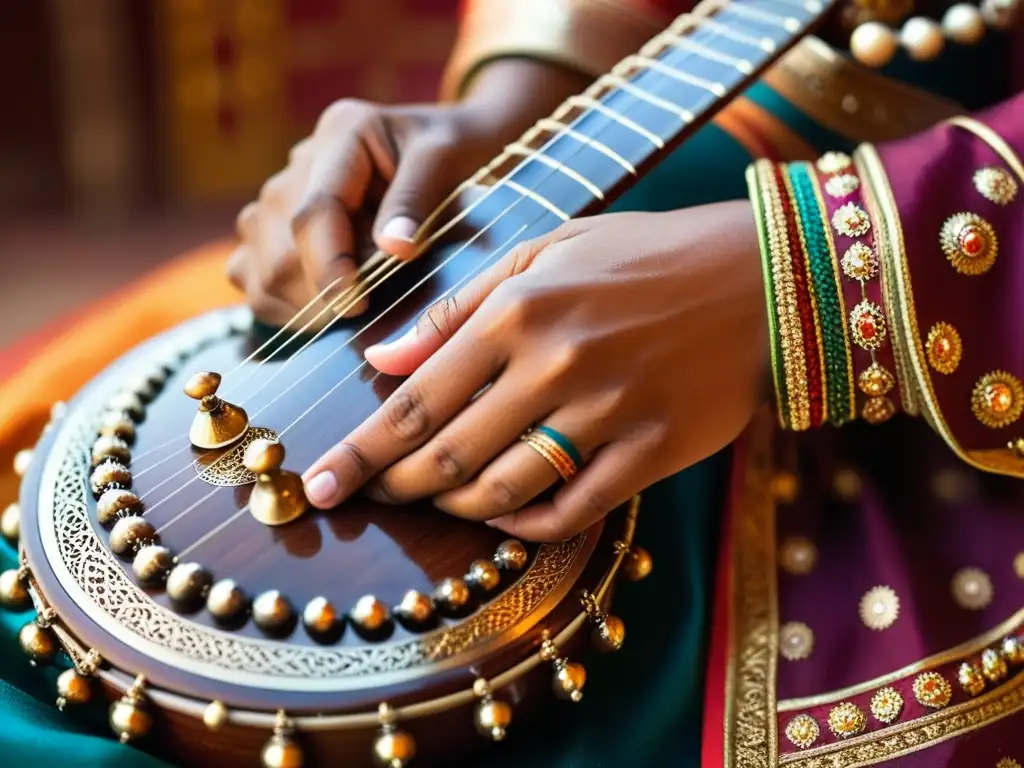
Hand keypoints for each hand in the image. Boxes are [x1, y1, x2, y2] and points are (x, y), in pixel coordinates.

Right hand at [228, 60, 588, 324]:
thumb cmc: (454, 153)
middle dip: (319, 297)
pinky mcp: (266, 226)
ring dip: (300, 305)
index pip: (313, 213)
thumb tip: (394, 248)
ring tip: (352, 306)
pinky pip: (247, 275)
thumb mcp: (448, 162)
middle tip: (366, 313)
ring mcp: (274, 195)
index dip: (329, 269)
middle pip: (279, 251)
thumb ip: (418, 200)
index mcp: (342, 134)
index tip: (357, 306)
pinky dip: (280, 305)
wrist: (447, 145)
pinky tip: (324, 305)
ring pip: (257, 270)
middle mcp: (297, 163)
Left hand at [301, 201, 769, 540]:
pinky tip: (503, 514)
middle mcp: (553, 366)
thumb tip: (380, 358)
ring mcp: (605, 415)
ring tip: (433, 500)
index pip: (412, 401)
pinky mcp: (650, 453)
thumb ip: (456, 307)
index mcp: (517, 310)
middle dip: (390, 486)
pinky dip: (524, 524)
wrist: (758, 278)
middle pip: (445, 455)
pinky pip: (570, 509)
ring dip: (453, 505)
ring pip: (500, 491)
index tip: (318, 484)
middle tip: (363, 498)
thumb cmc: (642, 256)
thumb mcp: (544, 250)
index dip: (357, 452)